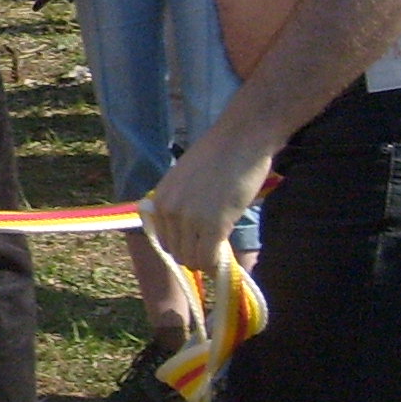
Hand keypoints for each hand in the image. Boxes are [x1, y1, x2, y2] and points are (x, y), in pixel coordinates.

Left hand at [142, 128, 272, 290]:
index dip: (182, 244)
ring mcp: (189, 219)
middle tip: (213, 246)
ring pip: (191, 259)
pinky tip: (224, 254)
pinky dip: (215, 263)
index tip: (198, 242)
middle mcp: (169, 211)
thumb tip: (186, 233)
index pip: (163, 239)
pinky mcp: (213, 226)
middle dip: (194, 253)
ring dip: (205, 259)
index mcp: (159, 199)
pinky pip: (208, 258)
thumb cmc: (219, 155)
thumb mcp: (184, 179)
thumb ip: (179, 203)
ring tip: (220, 247)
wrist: (241, 138)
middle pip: (176, 252)